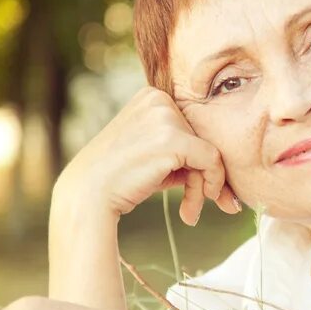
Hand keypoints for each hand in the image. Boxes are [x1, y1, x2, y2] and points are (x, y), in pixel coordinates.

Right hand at [57, 86, 240, 225]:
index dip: (198, 161)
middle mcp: (159, 99)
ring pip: (209, 151)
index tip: (200, 190)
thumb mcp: (155, 155)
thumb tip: (222, 170)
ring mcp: (165, 116)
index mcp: (153, 97)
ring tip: (190, 212)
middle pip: (203, 139)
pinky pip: (211, 161)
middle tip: (193, 208)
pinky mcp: (173, 139)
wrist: (89, 195)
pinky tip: (191, 209)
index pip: (192, 128)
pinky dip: (210, 185)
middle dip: (203, 177)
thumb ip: (185, 151)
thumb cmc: (122, 180)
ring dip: (203, 187)